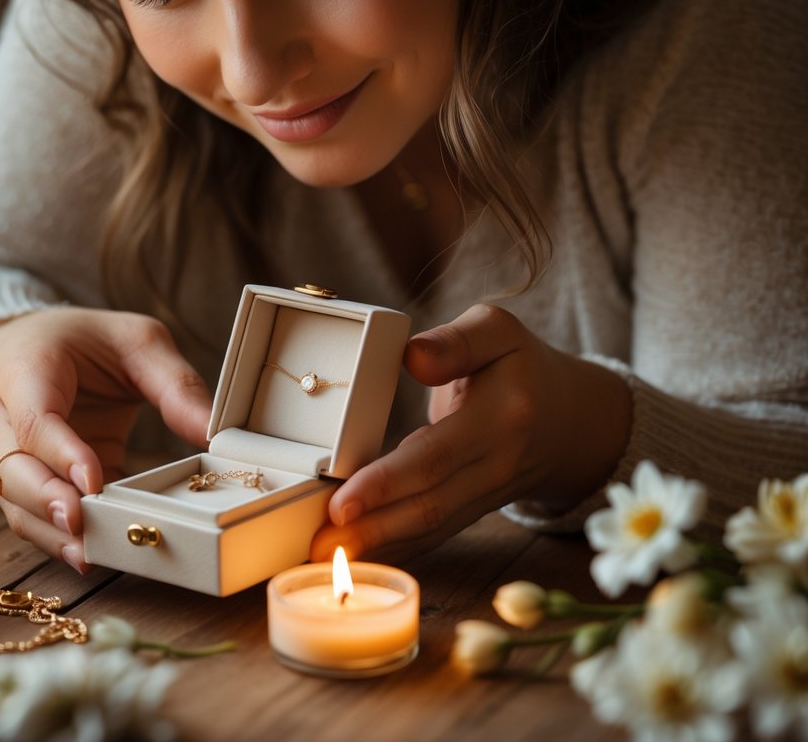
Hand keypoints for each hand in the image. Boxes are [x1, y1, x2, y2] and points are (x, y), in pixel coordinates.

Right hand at [0, 308, 210, 571]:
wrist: (30, 347)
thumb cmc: (85, 343)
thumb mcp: (137, 342)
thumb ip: (173, 383)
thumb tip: (215, 435)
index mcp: (25, 368)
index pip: (34, 418)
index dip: (60, 453)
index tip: (92, 481)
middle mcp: (2, 416)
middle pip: (12, 468)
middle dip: (45, 501)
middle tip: (83, 525)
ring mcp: (6, 454)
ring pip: (14, 502)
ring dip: (50, 532)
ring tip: (90, 555)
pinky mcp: (27, 484)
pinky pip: (30, 516)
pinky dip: (55, 538)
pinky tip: (88, 555)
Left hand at [311, 303, 630, 560]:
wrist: (574, 421)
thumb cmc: (522, 367)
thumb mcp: (498, 332)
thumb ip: (456, 341)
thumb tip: (413, 357)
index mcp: (500, 418)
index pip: (435, 457)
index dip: (387, 482)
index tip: (341, 501)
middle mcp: (495, 466)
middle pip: (428, 505)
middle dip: (371, 528)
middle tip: (319, 546)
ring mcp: (486, 496)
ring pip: (428, 529)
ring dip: (375, 547)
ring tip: (321, 559)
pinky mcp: (472, 511)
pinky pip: (431, 535)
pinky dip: (392, 549)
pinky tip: (354, 559)